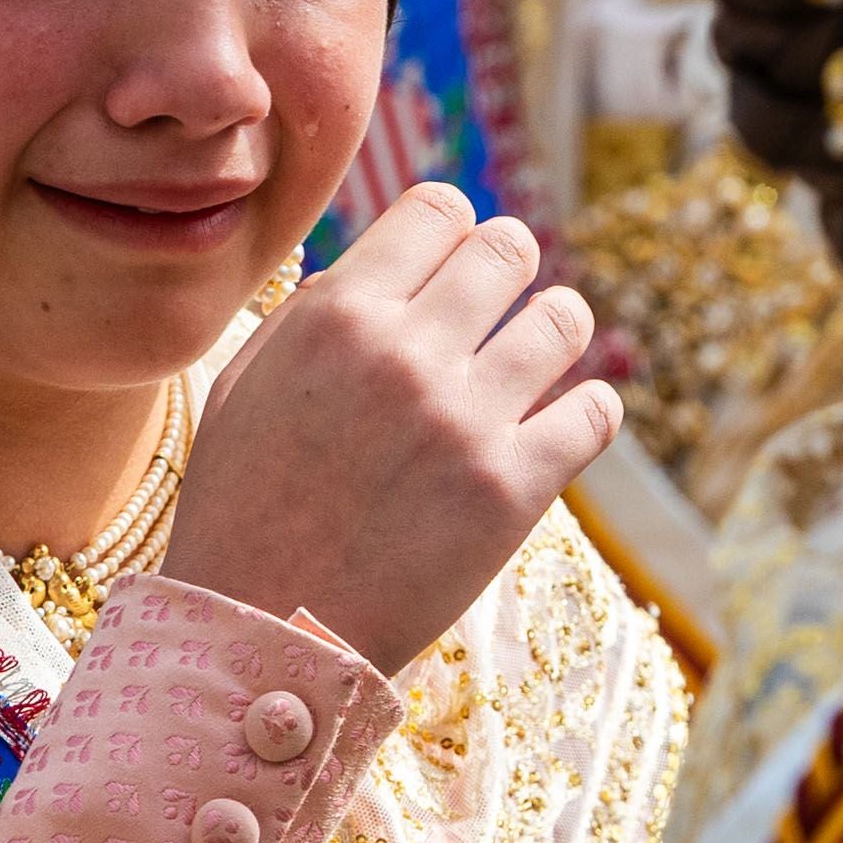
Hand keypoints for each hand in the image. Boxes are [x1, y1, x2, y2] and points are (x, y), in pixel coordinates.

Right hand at [160, 184, 617, 671]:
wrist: (262, 633)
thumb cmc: (245, 509)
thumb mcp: (247, 384)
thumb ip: (316, 311)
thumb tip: (389, 263)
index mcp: (338, 315)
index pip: (440, 209)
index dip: (454, 232)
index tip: (452, 265)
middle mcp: (408, 353)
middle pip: (508, 250)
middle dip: (508, 271)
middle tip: (498, 310)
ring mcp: (466, 420)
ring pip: (565, 319)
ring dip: (557, 332)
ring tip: (536, 359)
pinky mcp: (513, 491)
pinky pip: (597, 413)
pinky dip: (588, 413)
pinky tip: (561, 426)